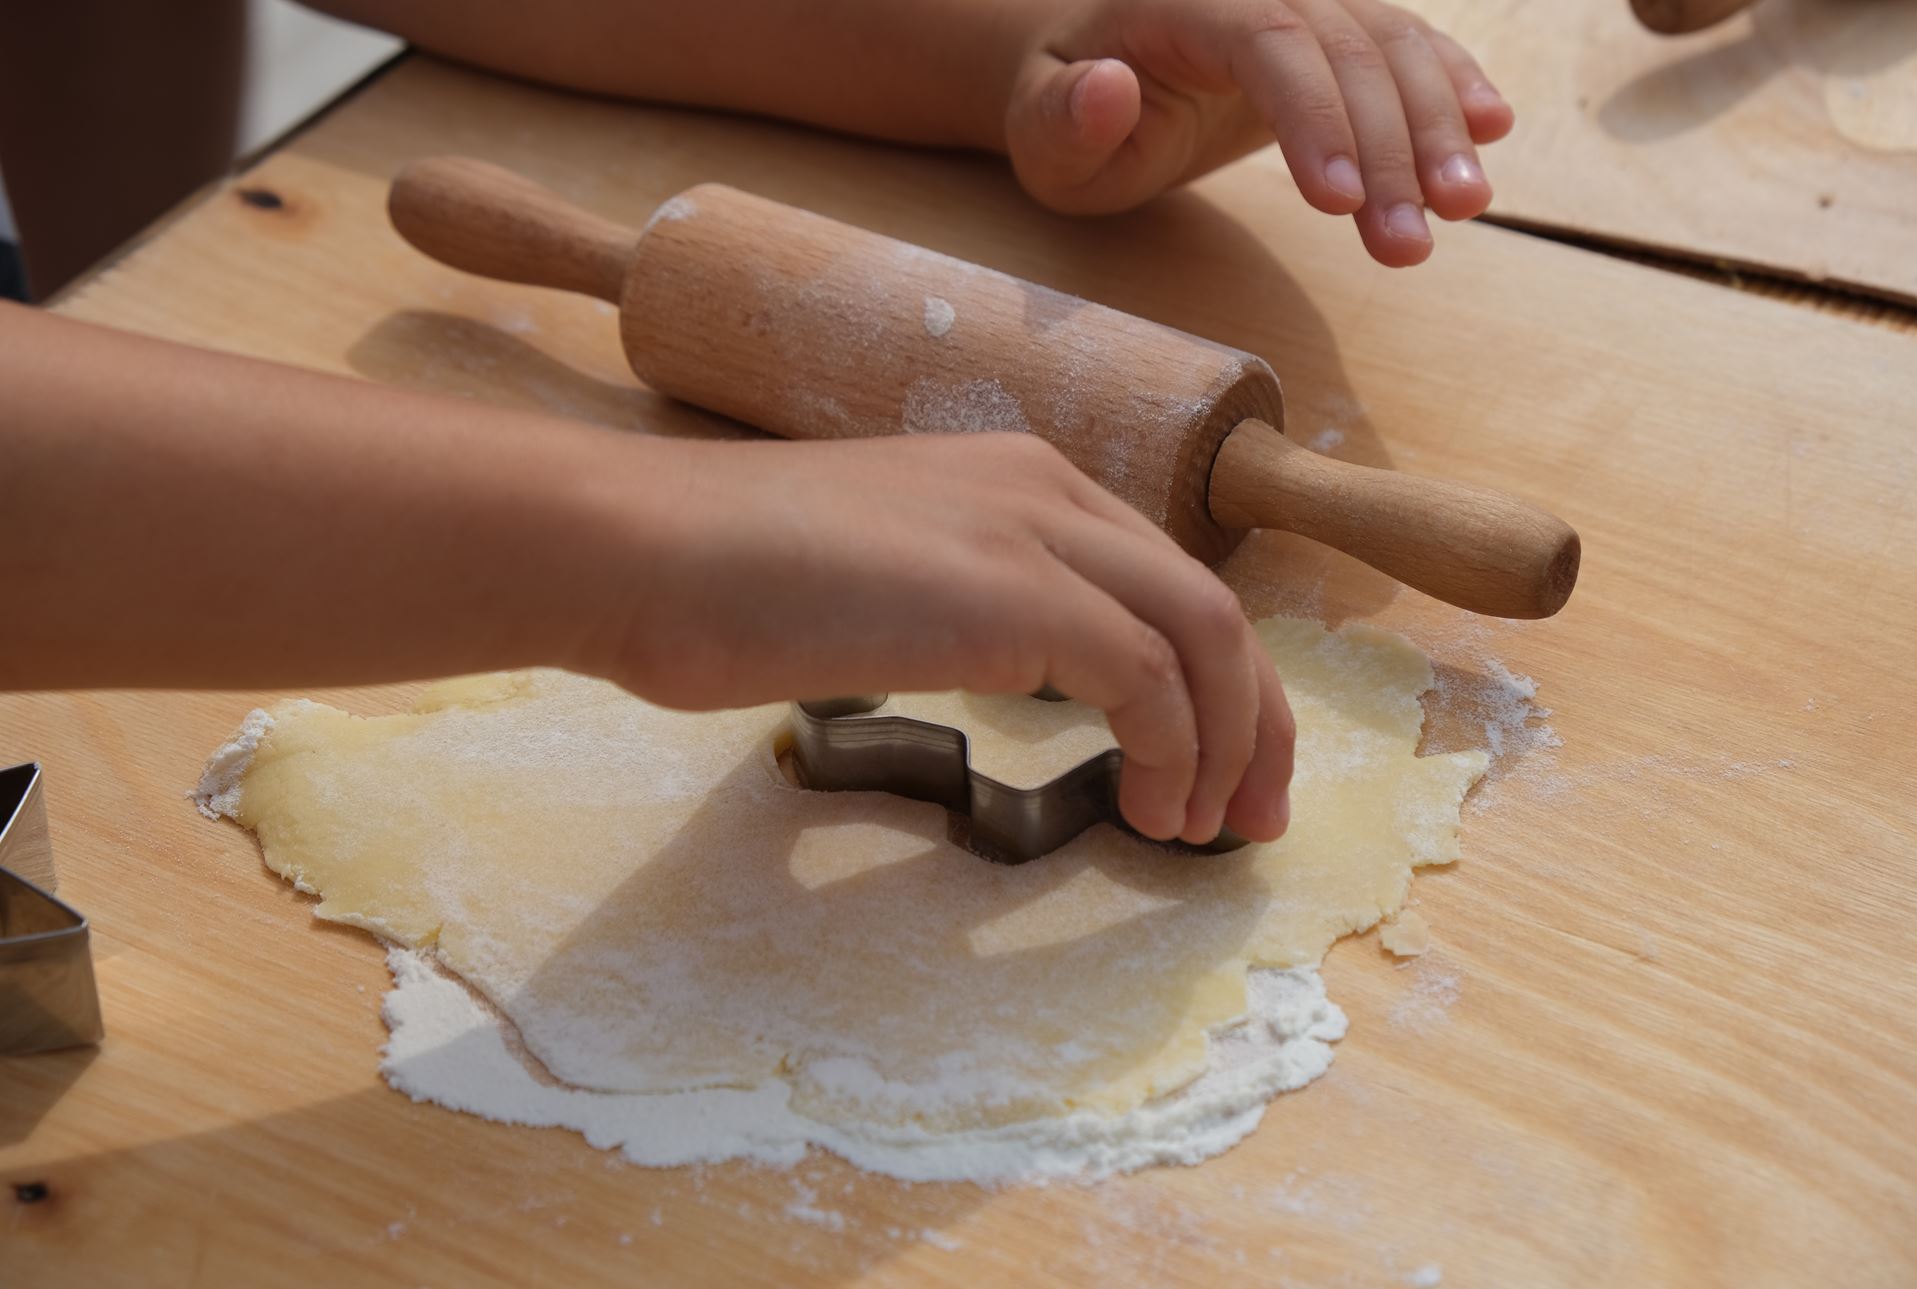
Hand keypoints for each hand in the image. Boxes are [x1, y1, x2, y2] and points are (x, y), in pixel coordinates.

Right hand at [602, 432, 1295, 845]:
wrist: (637, 548)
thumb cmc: (718, 575)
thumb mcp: (875, 580)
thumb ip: (957, 607)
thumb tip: (998, 665)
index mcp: (1018, 478)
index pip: (1160, 579)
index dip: (1209, 678)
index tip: (1209, 766)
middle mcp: (1046, 488)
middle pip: (1212, 604)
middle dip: (1256, 717)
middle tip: (1255, 814)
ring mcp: (1034, 532)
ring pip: (1207, 635)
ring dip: (1229, 744)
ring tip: (1209, 829)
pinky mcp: (1015, 593)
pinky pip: (1149, 676)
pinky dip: (1174, 749)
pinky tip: (1151, 807)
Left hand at [1004, 0, 1513, 265]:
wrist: (1086, 72)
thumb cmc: (1062, 117)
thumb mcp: (1038, 134)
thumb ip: (1062, 119)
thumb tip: (1107, 86)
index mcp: (1184, 2)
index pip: (1270, 42)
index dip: (1315, 119)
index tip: (1340, 203)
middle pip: (1347, 50)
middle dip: (1390, 150)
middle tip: (1408, 246)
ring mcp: (1305, 3)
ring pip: (1391, 47)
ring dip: (1435, 129)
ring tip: (1462, 210)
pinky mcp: (1336, 32)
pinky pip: (1407, 44)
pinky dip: (1451, 84)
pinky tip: (1491, 129)